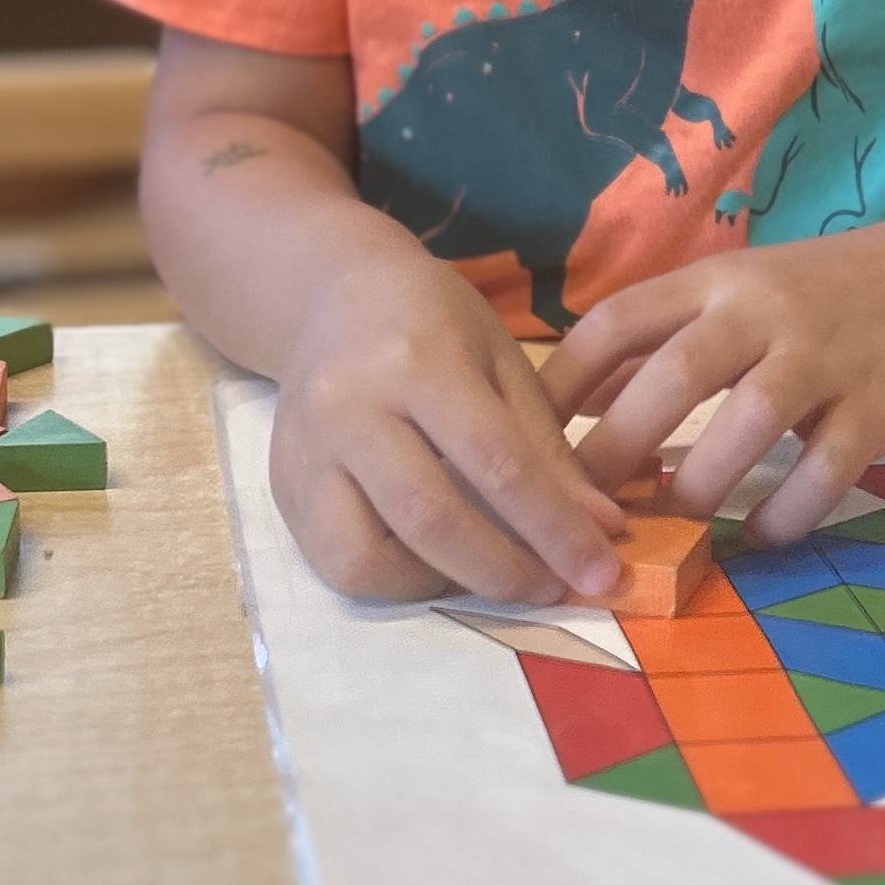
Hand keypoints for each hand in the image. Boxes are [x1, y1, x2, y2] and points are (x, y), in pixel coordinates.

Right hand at [273, 238, 629, 605]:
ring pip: (365, 558)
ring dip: (440, 586)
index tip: (602, 573)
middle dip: (504, 572)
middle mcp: (350, 409)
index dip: (556, 530)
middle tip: (554, 589)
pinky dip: (393, 580)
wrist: (329, 294)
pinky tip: (433, 561)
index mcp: (418, 360)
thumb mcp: (501, 359)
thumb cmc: (429, 320)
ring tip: (487, 573)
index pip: (497, 464)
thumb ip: (547, 447)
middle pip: (430, 519)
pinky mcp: (282, 488)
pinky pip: (335, 563)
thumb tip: (602, 531)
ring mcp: (305, 453)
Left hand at [534, 219, 884, 547]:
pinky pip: (825, 468)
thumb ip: (648, 346)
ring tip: (677, 520)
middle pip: (678, 373)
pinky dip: (787, 511)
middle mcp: (762, 311)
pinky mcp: (878, 404)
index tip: (524, 442)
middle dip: (622, 443)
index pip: (618, 321)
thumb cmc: (804, 298)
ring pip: (752, 418)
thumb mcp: (722, 298)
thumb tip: (556, 409)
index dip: (562, 382)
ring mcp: (824, 356)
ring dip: (704, 481)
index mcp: (711, 283)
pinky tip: (761, 536)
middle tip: (584, 506)